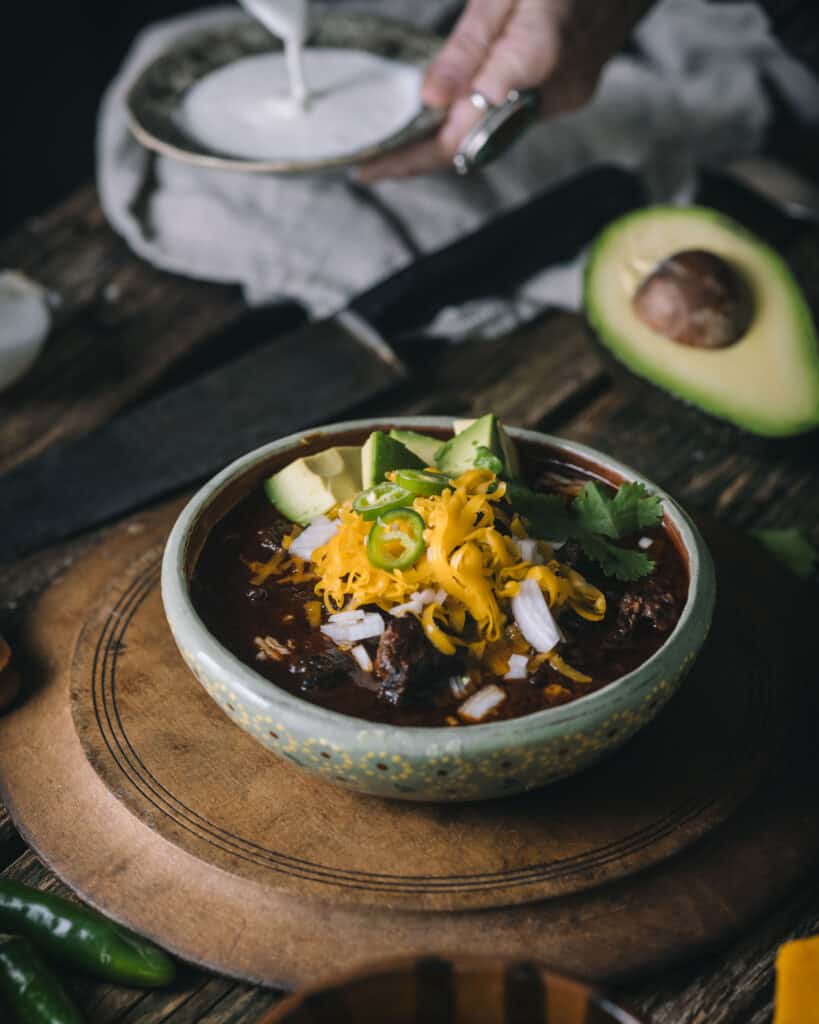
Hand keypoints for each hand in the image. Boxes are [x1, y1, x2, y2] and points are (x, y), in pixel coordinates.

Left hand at [359, 0, 650, 180]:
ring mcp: (570, 95)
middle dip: (422, 156)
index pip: (464, 132)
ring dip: (448, 140)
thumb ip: (469, 45)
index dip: (415, 156)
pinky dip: (478, 121)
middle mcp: (558, 90)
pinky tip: (446, 119)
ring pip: (495, 134)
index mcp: (539, 56)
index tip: (374, 167)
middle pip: (477, 144)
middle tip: (374, 165)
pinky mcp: (572, 91)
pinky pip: (514, 117)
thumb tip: (432, 100)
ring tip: (398, 146)